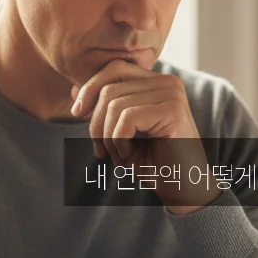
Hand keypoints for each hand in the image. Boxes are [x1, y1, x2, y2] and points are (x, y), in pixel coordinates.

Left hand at [70, 60, 219, 213]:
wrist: (183, 188)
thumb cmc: (154, 162)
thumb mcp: (122, 131)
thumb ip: (103, 108)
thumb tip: (74, 89)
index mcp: (157, 82)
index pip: (114, 68)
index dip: (90, 88)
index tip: (77, 114)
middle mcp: (168, 82)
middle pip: (110, 87)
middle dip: (96, 122)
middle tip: (101, 151)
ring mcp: (172, 94)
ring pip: (115, 105)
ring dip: (108, 138)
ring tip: (119, 157)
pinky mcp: (173, 111)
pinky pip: (127, 119)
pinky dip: (119, 142)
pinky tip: (129, 158)